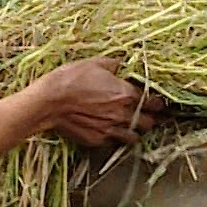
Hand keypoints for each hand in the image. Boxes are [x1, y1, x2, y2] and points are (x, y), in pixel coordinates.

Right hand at [36, 57, 165, 146]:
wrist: (48, 102)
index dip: (157, 102)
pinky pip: (114, 142)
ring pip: (134, 138)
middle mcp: (123, 114)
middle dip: (148, 118)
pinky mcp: (97, 140)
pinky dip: (115, 138)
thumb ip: (115, 64)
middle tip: (143, 114)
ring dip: (134, 131)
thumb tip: (124, 63)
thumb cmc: (71, 79)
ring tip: (129, 125)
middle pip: (149, 123)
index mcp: (127, 94)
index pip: (153, 102)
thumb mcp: (94, 63)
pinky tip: (109, 130)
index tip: (156, 102)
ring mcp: (111, 130)